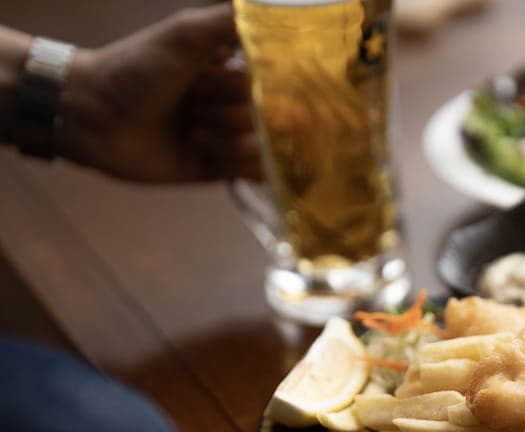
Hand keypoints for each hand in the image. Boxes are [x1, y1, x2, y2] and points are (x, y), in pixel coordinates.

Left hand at [59, 5, 262, 181]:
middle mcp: (231, 103)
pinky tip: (207, 152)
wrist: (94, 115)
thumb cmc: (137, 69)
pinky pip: (253, 173)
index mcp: (229, 70)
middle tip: (194, 106)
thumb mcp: (186, 33)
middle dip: (233, 113)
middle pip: (269, 117)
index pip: (274, 83)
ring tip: (193, 132)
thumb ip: (233, 21)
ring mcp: (226, 137)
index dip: (249, 85)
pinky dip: (237, 163)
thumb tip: (281, 15)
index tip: (217, 79)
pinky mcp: (217, 169)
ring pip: (263, 146)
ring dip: (229, 139)